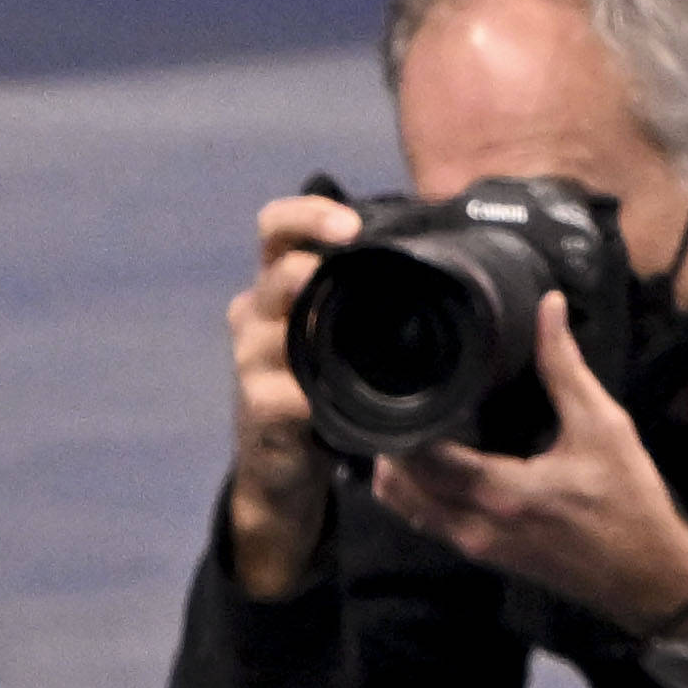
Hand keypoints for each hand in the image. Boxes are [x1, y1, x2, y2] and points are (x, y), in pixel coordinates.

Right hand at [221, 190, 363, 602]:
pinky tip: (337, 397)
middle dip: (313, 247)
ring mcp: (252, 358)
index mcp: (278, 289)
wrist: (283, 473)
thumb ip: (360, 306)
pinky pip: (286, 389)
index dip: (308, 214)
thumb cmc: (320, 398)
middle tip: (355, 242)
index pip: (277, 229)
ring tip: (347, 319)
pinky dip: (313, 392)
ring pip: (276, 319)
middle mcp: (257, 314)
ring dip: (312, 312)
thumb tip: (436, 267)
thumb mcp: (340, 344)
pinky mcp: (258, 404)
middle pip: (275, 262)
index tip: (350, 224)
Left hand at [374, 303, 687, 634]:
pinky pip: (428, 521)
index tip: (402, 380)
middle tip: (403, 396)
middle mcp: (477, 525)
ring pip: (407, 507)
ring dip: (401, 469)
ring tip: (416, 424)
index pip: (421, 456)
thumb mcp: (603, 427)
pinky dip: (419, 493)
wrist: (648, 579)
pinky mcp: (484, 555)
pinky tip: (435, 461)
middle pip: (399, 484)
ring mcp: (476, 546)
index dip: (403, 419)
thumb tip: (549, 306)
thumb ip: (565, 367)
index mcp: (502, 491)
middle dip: (393, 441)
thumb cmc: (630, 504)